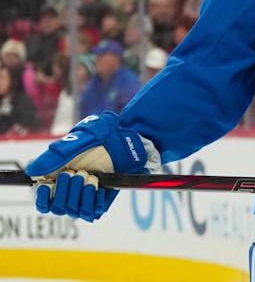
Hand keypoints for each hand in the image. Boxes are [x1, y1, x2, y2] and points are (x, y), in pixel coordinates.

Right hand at [25, 112, 154, 220]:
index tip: (46, 187)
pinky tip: (100, 186)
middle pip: (57, 207)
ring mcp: (88, 195)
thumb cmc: (103, 133)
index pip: (43, 201)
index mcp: (59, 176)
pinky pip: (95, 212)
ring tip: (90, 178)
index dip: (41, 199)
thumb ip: (56, 155)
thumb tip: (32, 172)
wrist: (131, 136)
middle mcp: (71, 189)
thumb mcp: (79, 139)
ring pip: (74, 211)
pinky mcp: (104, 198)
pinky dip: (95, 201)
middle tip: (77, 173)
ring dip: (80, 196)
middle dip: (64, 192)